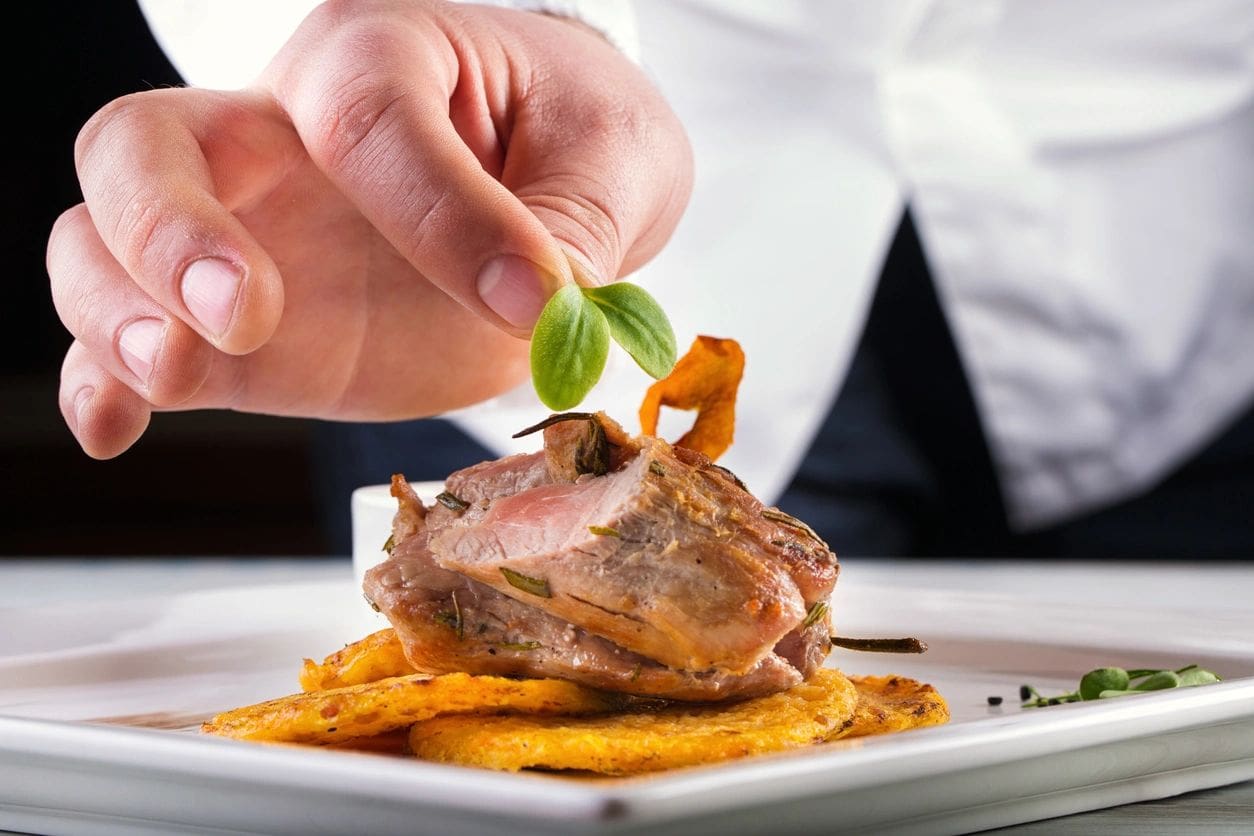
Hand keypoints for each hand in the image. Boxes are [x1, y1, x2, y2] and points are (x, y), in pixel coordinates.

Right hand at [47, 0, 691, 457]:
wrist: (558, 172)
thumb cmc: (576, 138)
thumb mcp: (608, 165)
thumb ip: (573, 235)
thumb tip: (546, 316)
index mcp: (380, 58)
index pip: (365, 117)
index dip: (442, 214)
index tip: (533, 298)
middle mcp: (280, 134)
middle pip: (144, 144)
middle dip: (169, 227)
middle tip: (245, 306)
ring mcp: (247, 232)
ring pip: (104, 241)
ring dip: (119, 310)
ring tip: (176, 369)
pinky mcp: (242, 327)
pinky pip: (138, 343)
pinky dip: (106, 384)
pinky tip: (115, 428)